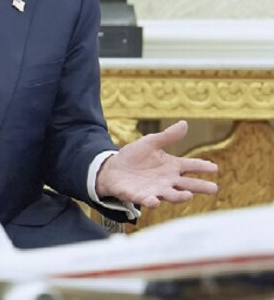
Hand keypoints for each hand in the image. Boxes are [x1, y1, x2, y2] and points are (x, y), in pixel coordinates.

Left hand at [95, 120, 217, 207]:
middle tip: (213, 188)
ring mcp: (155, 190)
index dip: (202, 166)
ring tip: (188, 195)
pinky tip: (155, 202)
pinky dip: (152, 202)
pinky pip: (148, 200)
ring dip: (179, 196)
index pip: (191, 166)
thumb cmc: (134, 156)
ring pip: (171, 195)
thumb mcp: (150, 143)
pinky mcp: (140, 196)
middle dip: (200, 187)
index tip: (214, 167)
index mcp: (172, 166)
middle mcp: (168, 180)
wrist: (112, 168)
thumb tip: (185, 123)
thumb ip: (167, 136)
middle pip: (188, 185)